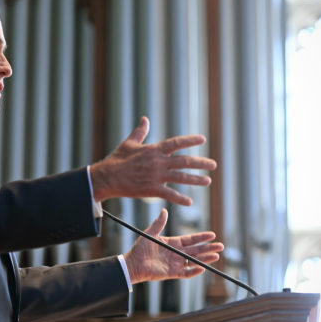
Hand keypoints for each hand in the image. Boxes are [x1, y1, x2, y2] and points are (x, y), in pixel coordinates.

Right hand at [89, 116, 216, 205]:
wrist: (107, 177)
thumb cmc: (117, 160)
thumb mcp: (130, 143)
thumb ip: (140, 131)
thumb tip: (145, 119)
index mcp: (154, 149)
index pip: (176, 143)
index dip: (190, 140)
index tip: (202, 139)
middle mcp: (158, 162)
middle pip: (184, 161)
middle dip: (200, 163)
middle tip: (213, 164)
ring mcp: (156, 176)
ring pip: (181, 178)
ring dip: (196, 180)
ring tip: (208, 181)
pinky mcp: (151, 190)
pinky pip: (170, 194)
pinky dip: (180, 199)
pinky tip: (189, 202)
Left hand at [122, 209, 223, 283]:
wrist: (133, 263)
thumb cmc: (140, 249)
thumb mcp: (150, 233)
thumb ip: (158, 223)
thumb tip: (164, 210)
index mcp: (173, 243)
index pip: (191, 240)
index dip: (201, 237)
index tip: (212, 235)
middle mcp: (176, 253)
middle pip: (196, 250)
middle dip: (208, 248)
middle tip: (220, 246)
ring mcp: (175, 263)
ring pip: (194, 261)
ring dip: (205, 258)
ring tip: (216, 256)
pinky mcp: (172, 273)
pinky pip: (186, 273)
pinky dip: (194, 271)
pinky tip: (203, 268)